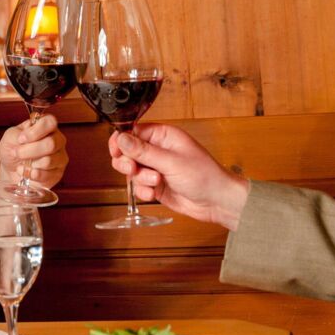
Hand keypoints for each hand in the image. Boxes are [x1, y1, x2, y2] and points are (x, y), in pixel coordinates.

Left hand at [0, 114, 67, 187]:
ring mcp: (60, 157)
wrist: (11, 169)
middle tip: (17, 153)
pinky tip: (26, 172)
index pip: (50, 122)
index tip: (21, 139)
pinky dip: (32, 174)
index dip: (35, 131)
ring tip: (21, 164)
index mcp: (47, 126)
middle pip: (50, 144)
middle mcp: (57, 140)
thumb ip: (17, 134)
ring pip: (48, 161)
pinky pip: (47, 175)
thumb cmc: (12, 149)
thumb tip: (25, 138)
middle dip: (29, 150)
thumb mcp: (9, 137)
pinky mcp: (57, 173)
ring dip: (29, 164)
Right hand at [110, 123, 249, 229]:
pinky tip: (154, 194)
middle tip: (134, 169)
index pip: (132, 132)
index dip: (121, 141)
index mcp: (163, 136)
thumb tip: (121, 138)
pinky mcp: (156, 185)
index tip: (116, 152)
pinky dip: (143, 191)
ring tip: (155, 183)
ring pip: (131, 171)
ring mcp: (156, 168)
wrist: (217, 202)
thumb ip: (143, 151)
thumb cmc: (204, 176)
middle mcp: (158, 150)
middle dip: (128, 163)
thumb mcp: (171, 161)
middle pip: (127, 152)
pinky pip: (138, 186)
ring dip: (139, 179)